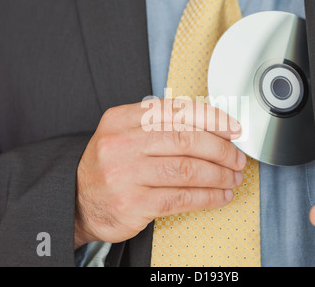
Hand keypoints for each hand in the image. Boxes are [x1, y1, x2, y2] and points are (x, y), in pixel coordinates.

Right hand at [74, 99, 245, 248]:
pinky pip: (181, 198)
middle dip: (221, 150)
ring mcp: (126, 174)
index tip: (233, 129)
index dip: (213, 119)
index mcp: (122, 119)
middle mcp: (122, 143)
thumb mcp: (125, 134)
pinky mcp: (133, 204)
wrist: (77, 200)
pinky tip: (220, 196)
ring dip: (219, 175)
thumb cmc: (112, 165)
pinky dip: (208, 197)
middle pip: (186, 140)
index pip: (177, 111)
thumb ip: (161, 125)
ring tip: (233, 178)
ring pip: (188, 170)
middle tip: (237, 158)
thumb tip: (213, 127)